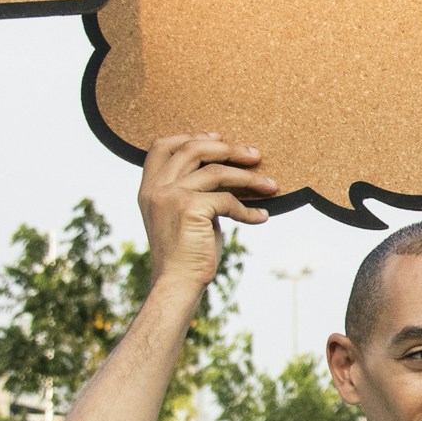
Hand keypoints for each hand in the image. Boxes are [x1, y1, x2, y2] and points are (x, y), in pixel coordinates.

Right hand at [137, 133, 270, 298]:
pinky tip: (262, 217)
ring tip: (271, 185)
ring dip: (249, 178)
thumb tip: (226, 171)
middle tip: (255, 155)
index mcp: (149, 187)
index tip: (218, 138)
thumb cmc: (185, 253)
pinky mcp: (189, 208)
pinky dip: (249, 210)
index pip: (162, 146)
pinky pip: (228, 200)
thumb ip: (192, 191)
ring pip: (217, 172)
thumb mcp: (182, 214)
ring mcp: (170, 196)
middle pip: (193, 149)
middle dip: (228, 148)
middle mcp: (156, 188)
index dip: (191, 136)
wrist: (177, 284)